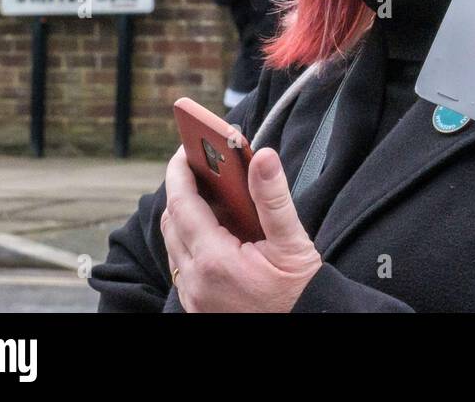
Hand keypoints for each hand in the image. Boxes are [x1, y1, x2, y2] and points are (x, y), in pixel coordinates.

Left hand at [160, 145, 321, 311]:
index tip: (186, 149)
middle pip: (172, 222)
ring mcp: (193, 296)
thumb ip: (273, 197)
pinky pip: (182, 265)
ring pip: (173, 244)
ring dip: (185, 216)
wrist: (303, 326)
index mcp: (216, 260)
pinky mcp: (196, 305)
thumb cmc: (299, 291)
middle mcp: (196, 280)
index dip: (180, 172)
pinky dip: (191, 240)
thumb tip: (263, 156)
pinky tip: (216, 232)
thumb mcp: (292, 243)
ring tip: (211, 196)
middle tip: (201, 167)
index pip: (182, 205)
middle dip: (181, 190)